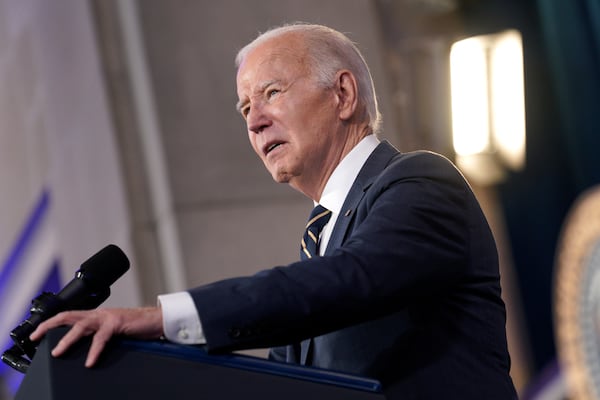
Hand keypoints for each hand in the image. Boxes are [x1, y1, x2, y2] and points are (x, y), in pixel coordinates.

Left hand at [29, 307, 162, 367]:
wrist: (157, 320)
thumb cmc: (136, 327)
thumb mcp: (113, 332)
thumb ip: (98, 336)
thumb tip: (83, 352)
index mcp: (96, 316)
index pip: (68, 316)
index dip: (51, 323)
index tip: (37, 334)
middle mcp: (99, 314)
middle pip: (68, 316)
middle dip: (49, 325)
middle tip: (36, 337)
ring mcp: (107, 316)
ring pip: (81, 325)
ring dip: (67, 339)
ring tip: (57, 352)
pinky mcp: (118, 322)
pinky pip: (101, 338)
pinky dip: (94, 351)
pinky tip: (90, 362)